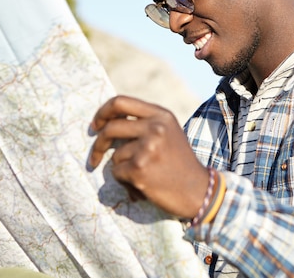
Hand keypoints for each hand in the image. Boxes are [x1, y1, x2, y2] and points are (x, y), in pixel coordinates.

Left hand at [89, 95, 208, 218]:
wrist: (199, 191)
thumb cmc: (179, 164)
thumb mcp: (168, 134)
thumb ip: (144, 124)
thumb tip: (107, 122)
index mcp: (161, 115)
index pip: (120, 102)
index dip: (102, 112)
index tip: (95, 126)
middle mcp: (155, 127)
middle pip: (111, 128)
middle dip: (99, 144)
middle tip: (94, 157)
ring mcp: (147, 147)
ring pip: (115, 155)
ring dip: (123, 168)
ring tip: (144, 175)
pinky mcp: (139, 167)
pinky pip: (117, 172)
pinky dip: (125, 181)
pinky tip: (143, 185)